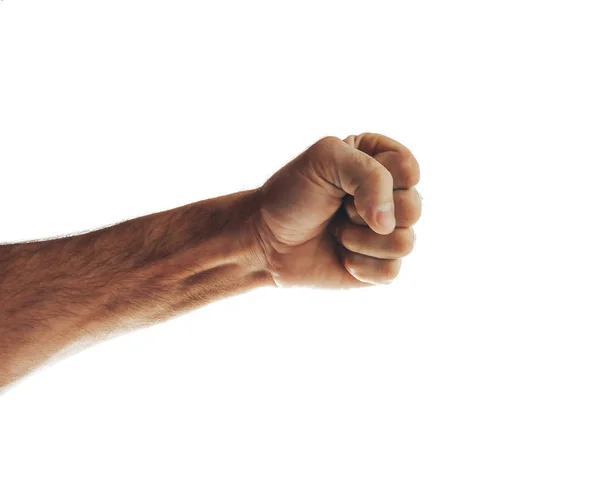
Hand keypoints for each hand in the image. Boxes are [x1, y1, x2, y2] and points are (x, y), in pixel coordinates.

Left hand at [250, 133, 420, 288]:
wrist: (265, 239)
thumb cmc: (292, 194)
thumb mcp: (326, 159)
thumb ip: (370, 175)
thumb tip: (388, 224)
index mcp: (381, 160)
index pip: (408, 168)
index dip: (377, 179)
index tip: (342, 181)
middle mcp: (390, 196)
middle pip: (413, 208)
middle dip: (365, 212)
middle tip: (337, 209)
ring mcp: (388, 232)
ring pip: (404, 242)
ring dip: (359, 240)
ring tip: (336, 233)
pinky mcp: (381, 266)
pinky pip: (392, 271)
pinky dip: (360, 266)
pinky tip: (341, 256)